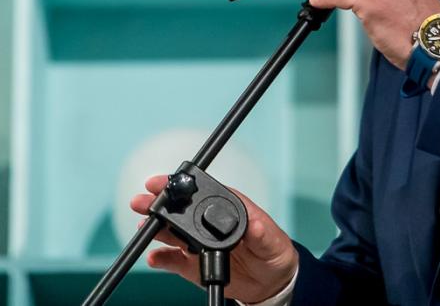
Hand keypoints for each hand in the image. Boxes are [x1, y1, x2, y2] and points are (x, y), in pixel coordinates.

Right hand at [130, 175, 297, 303]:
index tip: (165, 182)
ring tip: (144, 228)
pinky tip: (154, 257)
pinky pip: (172, 261)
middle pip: (182, 209)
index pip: (205, 192)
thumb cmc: (273, 252)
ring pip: (172, 233)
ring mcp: (199, 243)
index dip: (184, 185)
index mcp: (230, 208)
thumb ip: (262, 233)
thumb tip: (255, 224)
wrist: (270, 283)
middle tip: (142, 201)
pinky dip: (161, 259)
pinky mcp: (193, 265)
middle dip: (160, 204)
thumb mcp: (272, 241)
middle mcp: (210, 223)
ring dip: (155, 228)